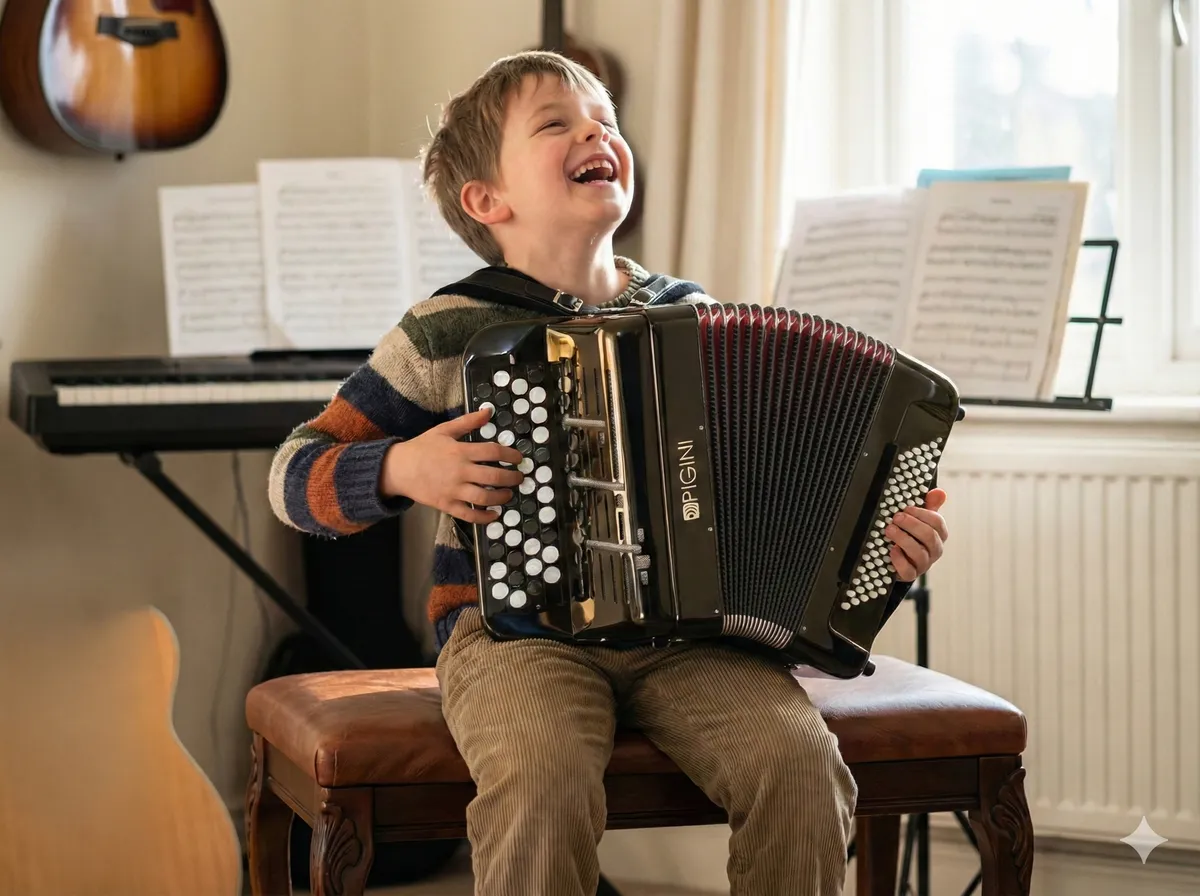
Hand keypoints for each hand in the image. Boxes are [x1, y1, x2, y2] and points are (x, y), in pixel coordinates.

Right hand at [380, 407, 524, 522]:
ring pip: (484, 497)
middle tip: (519, 478)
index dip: (510, 454)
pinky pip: (469, 515)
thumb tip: (488, 411)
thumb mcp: (444, 430)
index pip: (493, 451)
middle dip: (512, 478)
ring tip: (509, 494)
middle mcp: (459, 471)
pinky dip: (484, 517)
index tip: (519, 459)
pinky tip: (494, 514)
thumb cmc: (421, 448)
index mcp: (460, 451)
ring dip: (502, 497)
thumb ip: (467, 421)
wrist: (398, 468)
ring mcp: (453, 490)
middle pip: (493, 476)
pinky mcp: (446, 505)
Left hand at [885, 487, 948, 580]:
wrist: (898, 559)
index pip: (937, 522)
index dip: (922, 513)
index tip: (906, 508)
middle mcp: (934, 550)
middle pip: (929, 536)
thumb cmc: (911, 535)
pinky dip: (899, 560)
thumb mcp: (919, 519)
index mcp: (938, 534)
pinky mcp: (910, 575)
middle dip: (912, 525)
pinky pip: (909, 571)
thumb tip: (939, 492)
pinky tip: (892, 550)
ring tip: (889, 530)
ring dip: (903, 539)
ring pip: (919, 553)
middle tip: (896, 517)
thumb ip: (929, 506)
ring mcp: (923, 564)